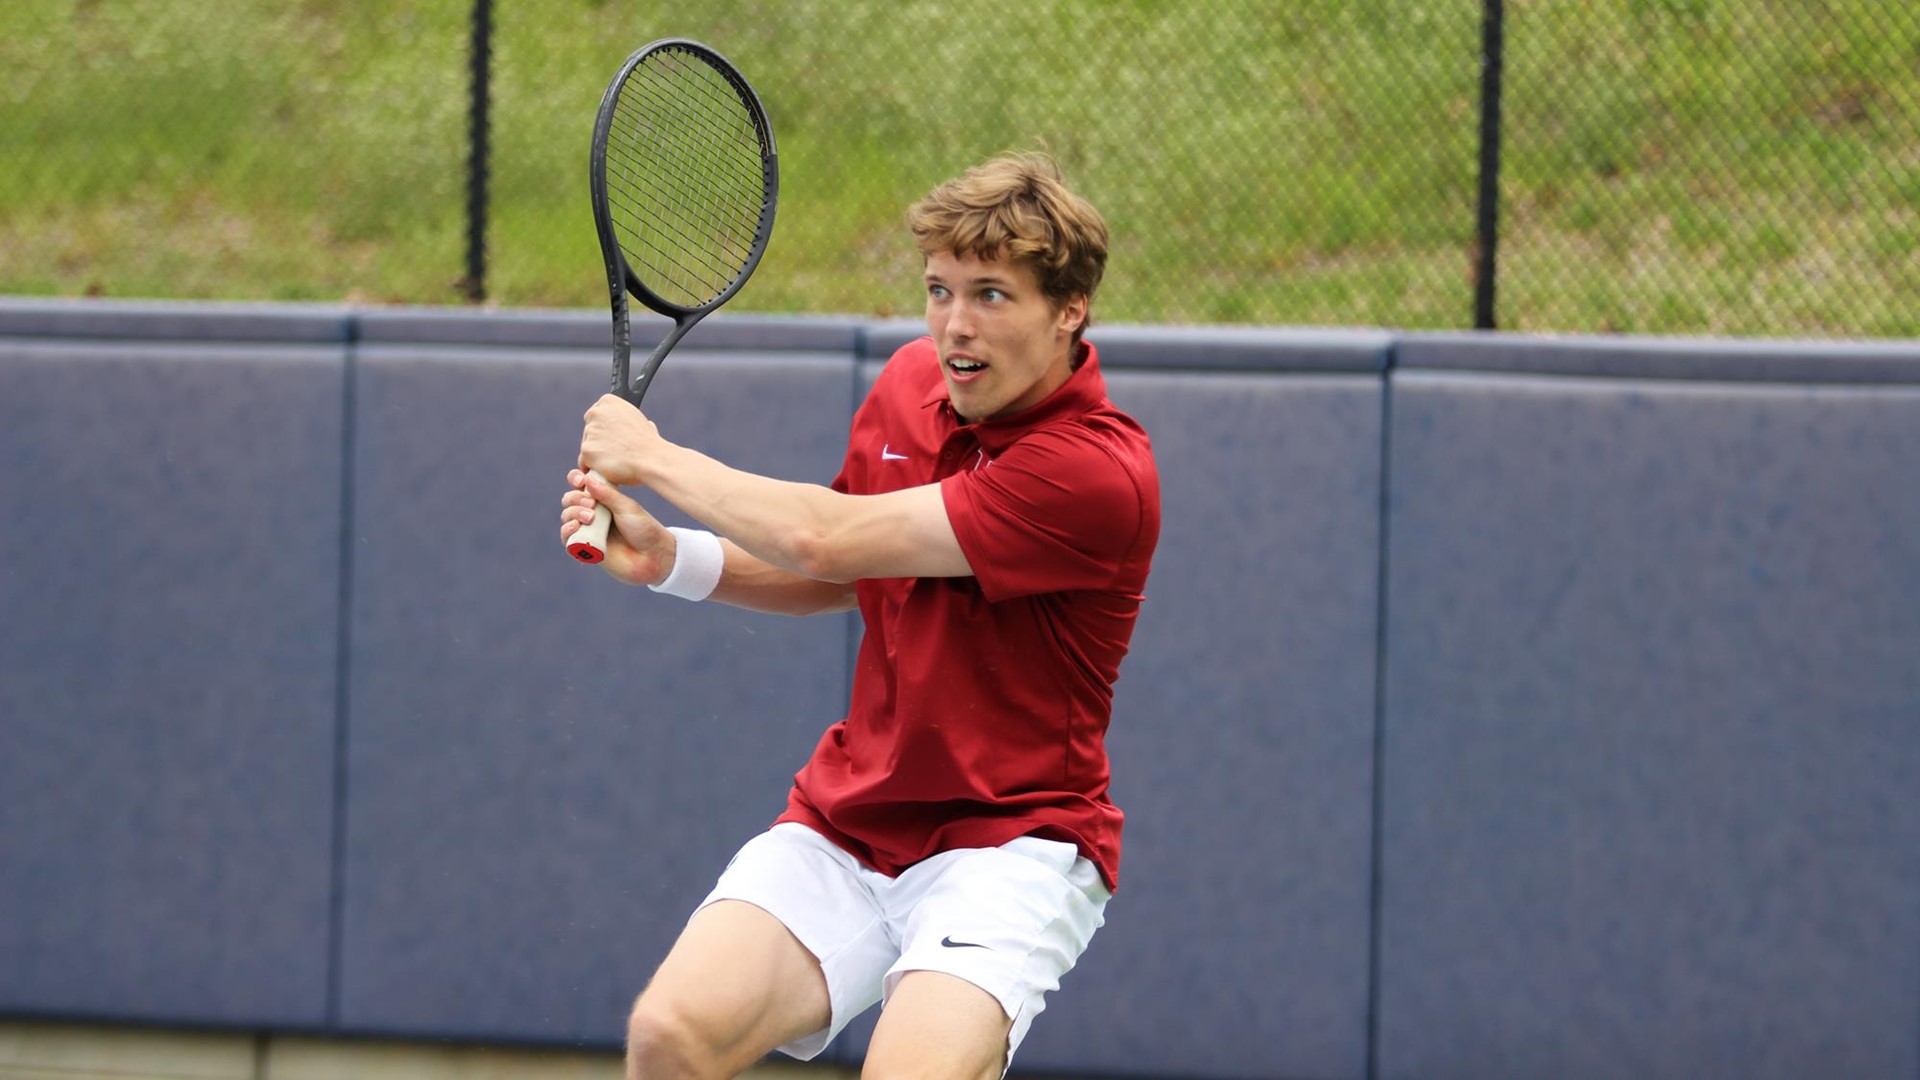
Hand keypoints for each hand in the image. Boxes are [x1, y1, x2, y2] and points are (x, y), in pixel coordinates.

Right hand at [561, 469, 674, 585]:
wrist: (652, 556)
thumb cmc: (643, 529)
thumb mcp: (626, 507)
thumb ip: (607, 494)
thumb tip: (587, 479)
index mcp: (603, 500)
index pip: (581, 486)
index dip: (575, 480)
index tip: (580, 479)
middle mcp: (593, 514)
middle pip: (570, 501)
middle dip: (575, 499)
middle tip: (591, 504)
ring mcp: (589, 530)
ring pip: (567, 517)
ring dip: (572, 513)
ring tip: (590, 517)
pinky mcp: (586, 548)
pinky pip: (567, 539)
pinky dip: (566, 531)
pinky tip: (575, 526)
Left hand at [577, 394, 661, 486]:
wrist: (650, 459)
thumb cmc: (649, 444)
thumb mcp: (641, 420)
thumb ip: (627, 420)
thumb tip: (631, 423)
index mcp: (608, 401)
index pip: (596, 414)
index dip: (604, 427)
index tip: (611, 436)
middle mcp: (596, 413)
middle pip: (589, 429)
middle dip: (598, 440)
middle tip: (613, 451)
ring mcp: (590, 431)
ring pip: (587, 446)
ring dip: (596, 454)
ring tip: (614, 461)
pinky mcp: (586, 450)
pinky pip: (584, 462)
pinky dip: (592, 467)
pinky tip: (605, 470)